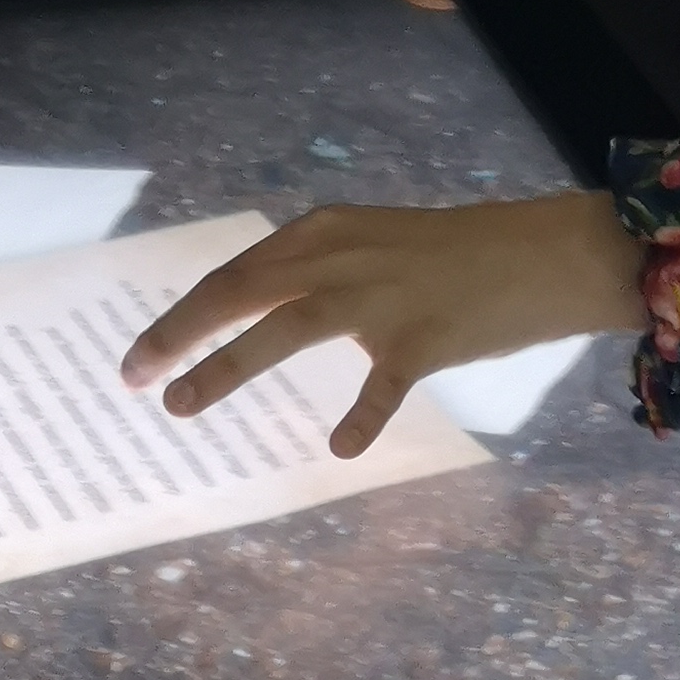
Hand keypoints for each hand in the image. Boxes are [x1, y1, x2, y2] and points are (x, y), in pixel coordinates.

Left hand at [120, 193, 648, 459]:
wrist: (549, 252)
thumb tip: (270, 314)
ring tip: (181, 407)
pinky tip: (337, 448)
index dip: (183, 314)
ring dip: (224, 370)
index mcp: (329, 230)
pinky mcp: (422, 341)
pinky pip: (377, 388)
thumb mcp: (384, 244)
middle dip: (177, 336)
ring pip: (282, 331)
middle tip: (131, 377)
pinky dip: (357, 420)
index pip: (236, 274)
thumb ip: (328, 272)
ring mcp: (380, 298)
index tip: (142, 353)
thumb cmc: (468, 254)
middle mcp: (342, 257)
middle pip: (238, 294)